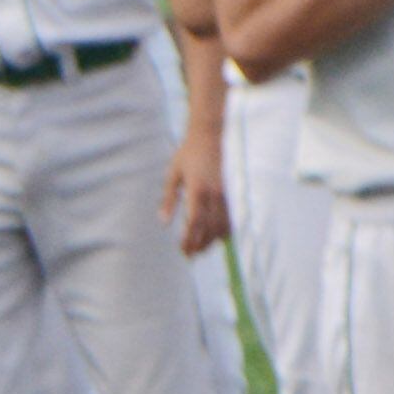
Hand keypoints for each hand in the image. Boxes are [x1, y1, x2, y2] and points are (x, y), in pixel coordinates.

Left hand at [163, 138, 230, 256]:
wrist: (210, 137)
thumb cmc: (188, 154)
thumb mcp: (173, 175)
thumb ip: (169, 199)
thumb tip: (164, 221)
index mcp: (198, 190)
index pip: (194, 222)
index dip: (189, 239)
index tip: (182, 250)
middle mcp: (214, 195)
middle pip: (209, 228)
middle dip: (199, 244)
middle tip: (190, 256)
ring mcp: (225, 194)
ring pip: (222, 225)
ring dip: (211, 241)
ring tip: (200, 250)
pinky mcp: (230, 193)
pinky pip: (229, 218)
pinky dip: (223, 231)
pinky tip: (216, 238)